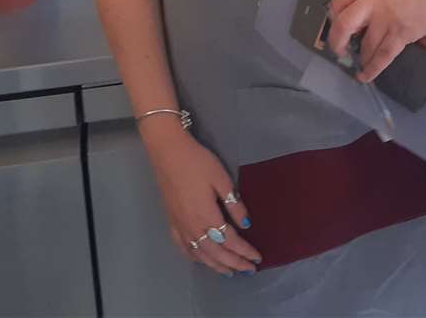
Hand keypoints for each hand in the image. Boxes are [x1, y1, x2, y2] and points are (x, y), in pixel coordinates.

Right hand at [142, 124, 261, 275]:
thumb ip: (234, 204)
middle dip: (234, 263)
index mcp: (207, 216)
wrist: (168, 153)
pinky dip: (195, 258)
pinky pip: (183, 247)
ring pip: (199, 254)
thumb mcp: (221, 179)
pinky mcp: (171, 221)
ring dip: (216, 265)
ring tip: (229, 272)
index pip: (230, 241)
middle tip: (249, 270)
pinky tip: (201, 260)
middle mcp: (192, 227)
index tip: (257, 258)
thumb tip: (246, 224)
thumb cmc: (198, 163)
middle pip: (216, 253)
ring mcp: (180, 226)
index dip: (244, 251)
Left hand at [326, 0, 425, 81]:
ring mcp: (386, 20)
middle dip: (337, 40)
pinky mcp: (402, 35)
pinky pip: (382, 56)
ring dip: (360, 56)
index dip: (334, 12)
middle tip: (339, 49)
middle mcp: (373, 2)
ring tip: (360, 62)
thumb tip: (370, 4)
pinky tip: (365, 76)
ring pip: (364, 44)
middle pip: (343, 23)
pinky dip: (372, 69)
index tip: (336, 21)